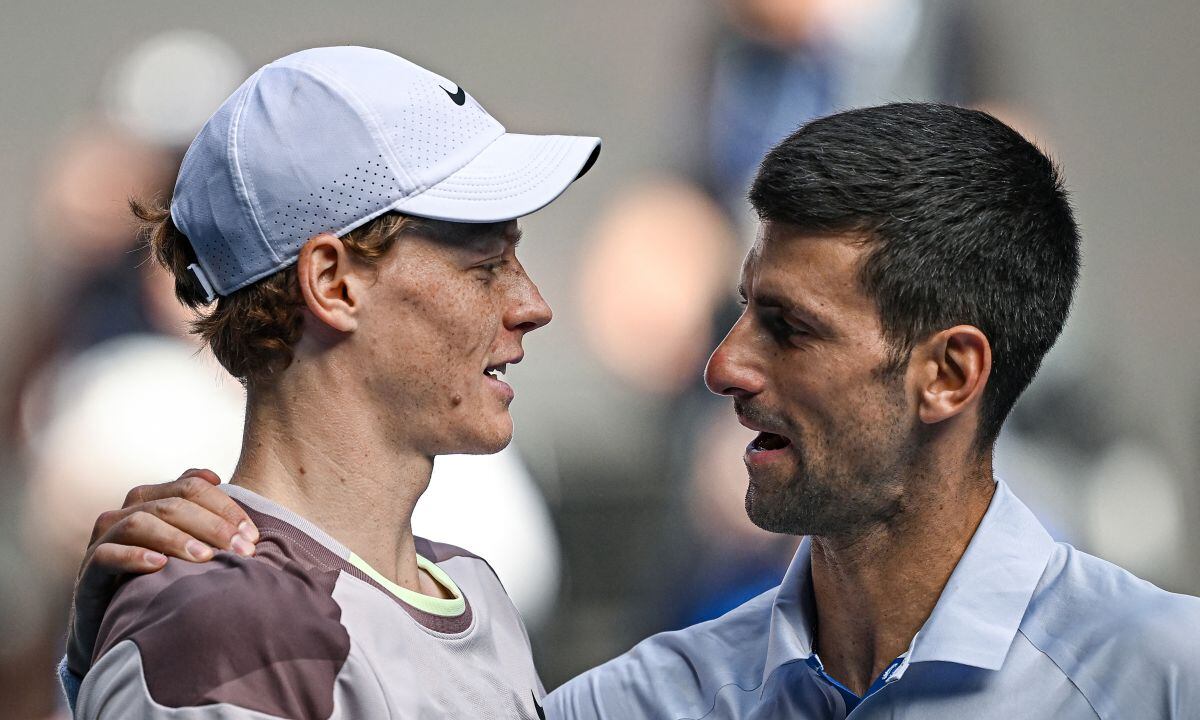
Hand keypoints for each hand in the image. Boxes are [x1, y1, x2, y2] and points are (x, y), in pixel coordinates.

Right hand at [65, 469, 258, 674]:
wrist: (116, 624)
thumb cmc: (160, 581)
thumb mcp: (187, 548)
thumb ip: (205, 516)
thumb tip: (218, 479)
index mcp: (151, 502)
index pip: (190, 486)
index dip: (224, 506)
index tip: (252, 534)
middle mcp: (125, 515)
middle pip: (170, 503)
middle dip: (211, 524)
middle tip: (241, 549)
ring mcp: (103, 542)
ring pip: (138, 523)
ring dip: (176, 538)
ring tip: (206, 558)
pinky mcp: (88, 572)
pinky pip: (107, 555)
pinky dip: (134, 557)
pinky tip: (160, 566)